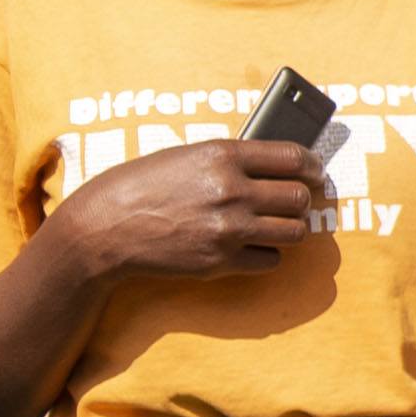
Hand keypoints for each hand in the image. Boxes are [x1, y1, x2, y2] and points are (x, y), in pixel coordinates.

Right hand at [49, 135, 325, 286]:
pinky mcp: (221, 261)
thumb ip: (227, 160)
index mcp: (222, 155)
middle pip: (301, 197)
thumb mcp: (183, 157)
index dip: (312, 165)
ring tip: (276, 225)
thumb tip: (270, 168)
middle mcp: (232, 190)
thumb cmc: (136, 188)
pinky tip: (249, 247)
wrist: (101, 230)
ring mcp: (229, 229)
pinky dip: (265, 254)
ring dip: (290, 228)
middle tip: (297, 201)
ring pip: (295, 231)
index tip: (315, 172)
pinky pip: (271, 260)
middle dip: (303, 199)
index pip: (295, 157)